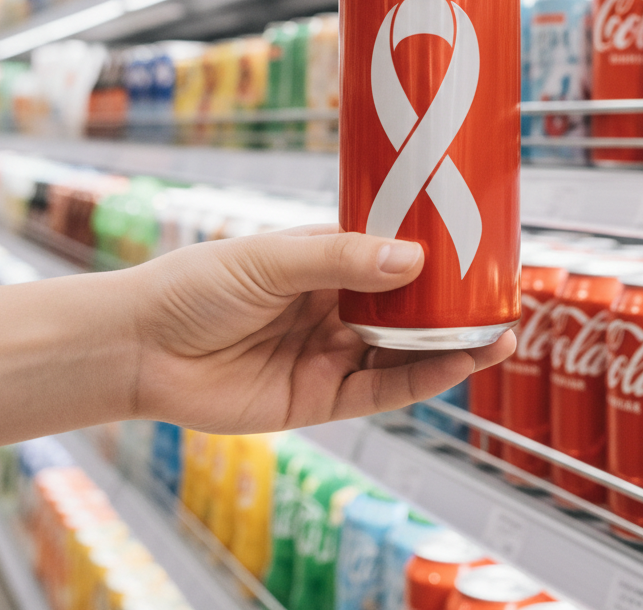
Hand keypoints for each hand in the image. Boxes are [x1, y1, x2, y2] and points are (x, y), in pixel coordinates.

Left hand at [129, 225, 514, 433]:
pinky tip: (455, 365)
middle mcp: (333, 308)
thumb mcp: (270, 259)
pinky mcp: (318, 400)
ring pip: (403, 353)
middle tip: (502, 295)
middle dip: (453, 305)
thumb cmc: (195, 285)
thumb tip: (413, 259)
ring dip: (450, 346)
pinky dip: (420, 381)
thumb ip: (340, 260)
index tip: (477, 243)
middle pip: (407, 309)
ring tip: (499, 333)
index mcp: (322, 263)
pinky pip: (380, 392)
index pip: (390, 256)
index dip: (433, 254)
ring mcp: (328, 354)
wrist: (140, 347)